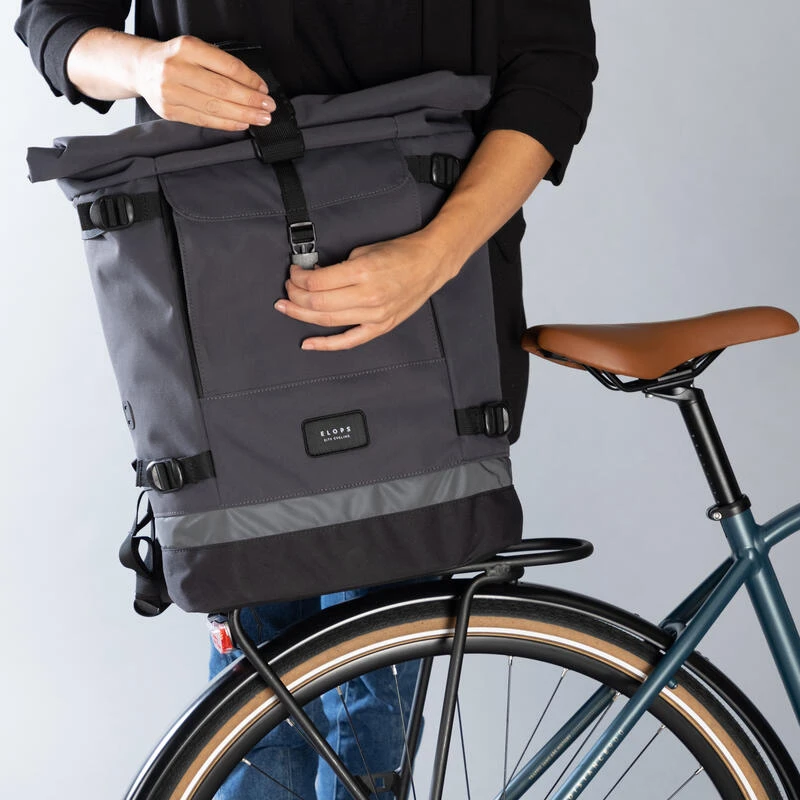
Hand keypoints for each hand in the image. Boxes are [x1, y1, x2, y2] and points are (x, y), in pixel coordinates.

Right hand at [133, 35, 275, 130]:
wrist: (141, 68)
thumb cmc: (175, 59)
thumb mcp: (195, 50)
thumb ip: (220, 64)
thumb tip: (253, 86)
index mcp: (187, 48)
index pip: (227, 66)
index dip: (250, 80)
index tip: (264, 89)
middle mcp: (176, 69)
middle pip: (223, 89)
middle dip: (250, 101)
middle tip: (268, 107)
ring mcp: (171, 92)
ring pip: (214, 107)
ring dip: (243, 115)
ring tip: (260, 118)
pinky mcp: (169, 111)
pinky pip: (204, 120)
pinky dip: (226, 123)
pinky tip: (241, 124)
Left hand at [273, 230, 460, 350]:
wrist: (430, 264)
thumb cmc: (399, 253)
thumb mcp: (364, 250)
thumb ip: (338, 268)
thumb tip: (313, 278)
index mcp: (362, 272)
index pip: (317, 282)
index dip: (298, 278)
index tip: (293, 273)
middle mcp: (368, 296)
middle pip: (317, 303)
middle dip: (295, 296)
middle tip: (287, 289)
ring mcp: (375, 315)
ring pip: (327, 322)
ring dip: (301, 315)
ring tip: (287, 308)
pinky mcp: (380, 327)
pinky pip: (349, 341)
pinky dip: (326, 344)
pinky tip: (308, 344)